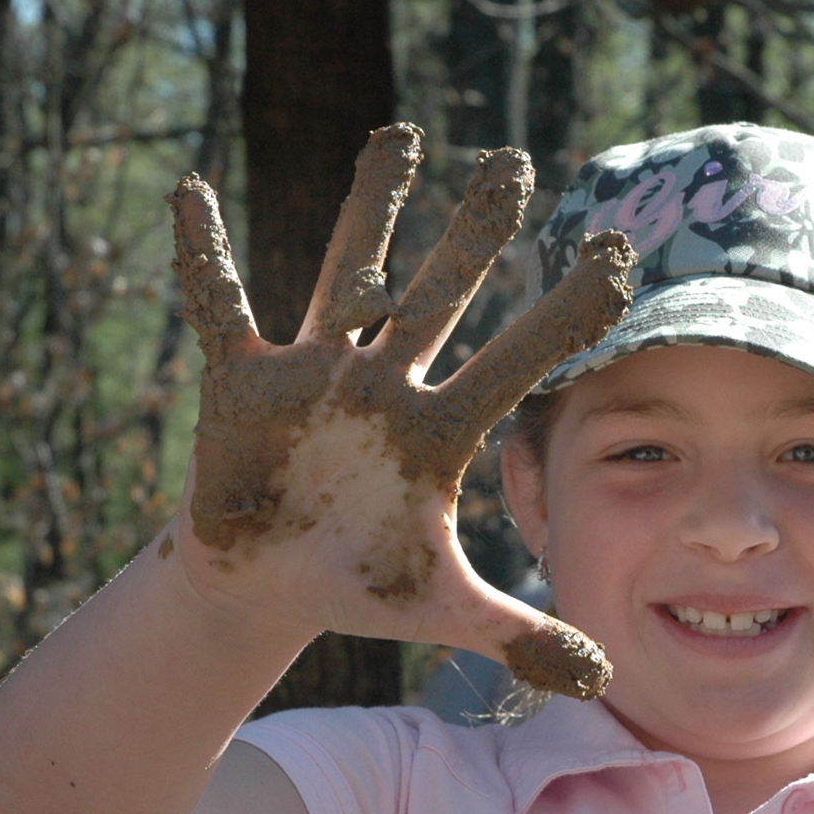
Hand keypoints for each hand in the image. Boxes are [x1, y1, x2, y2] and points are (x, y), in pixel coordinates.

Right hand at [168, 123, 634, 697]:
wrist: (268, 588)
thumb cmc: (360, 585)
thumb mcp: (444, 610)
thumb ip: (520, 634)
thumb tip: (606, 676)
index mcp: (440, 430)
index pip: (518, 360)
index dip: (566, 311)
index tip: (622, 254)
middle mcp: (388, 384)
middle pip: (443, 295)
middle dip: (476, 232)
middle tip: (519, 163)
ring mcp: (318, 374)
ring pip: (350, 274)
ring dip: (371, 209)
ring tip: (401, 136)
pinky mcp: (244, 381)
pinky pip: (222, 307)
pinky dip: (205, 257)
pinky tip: (191, 194)